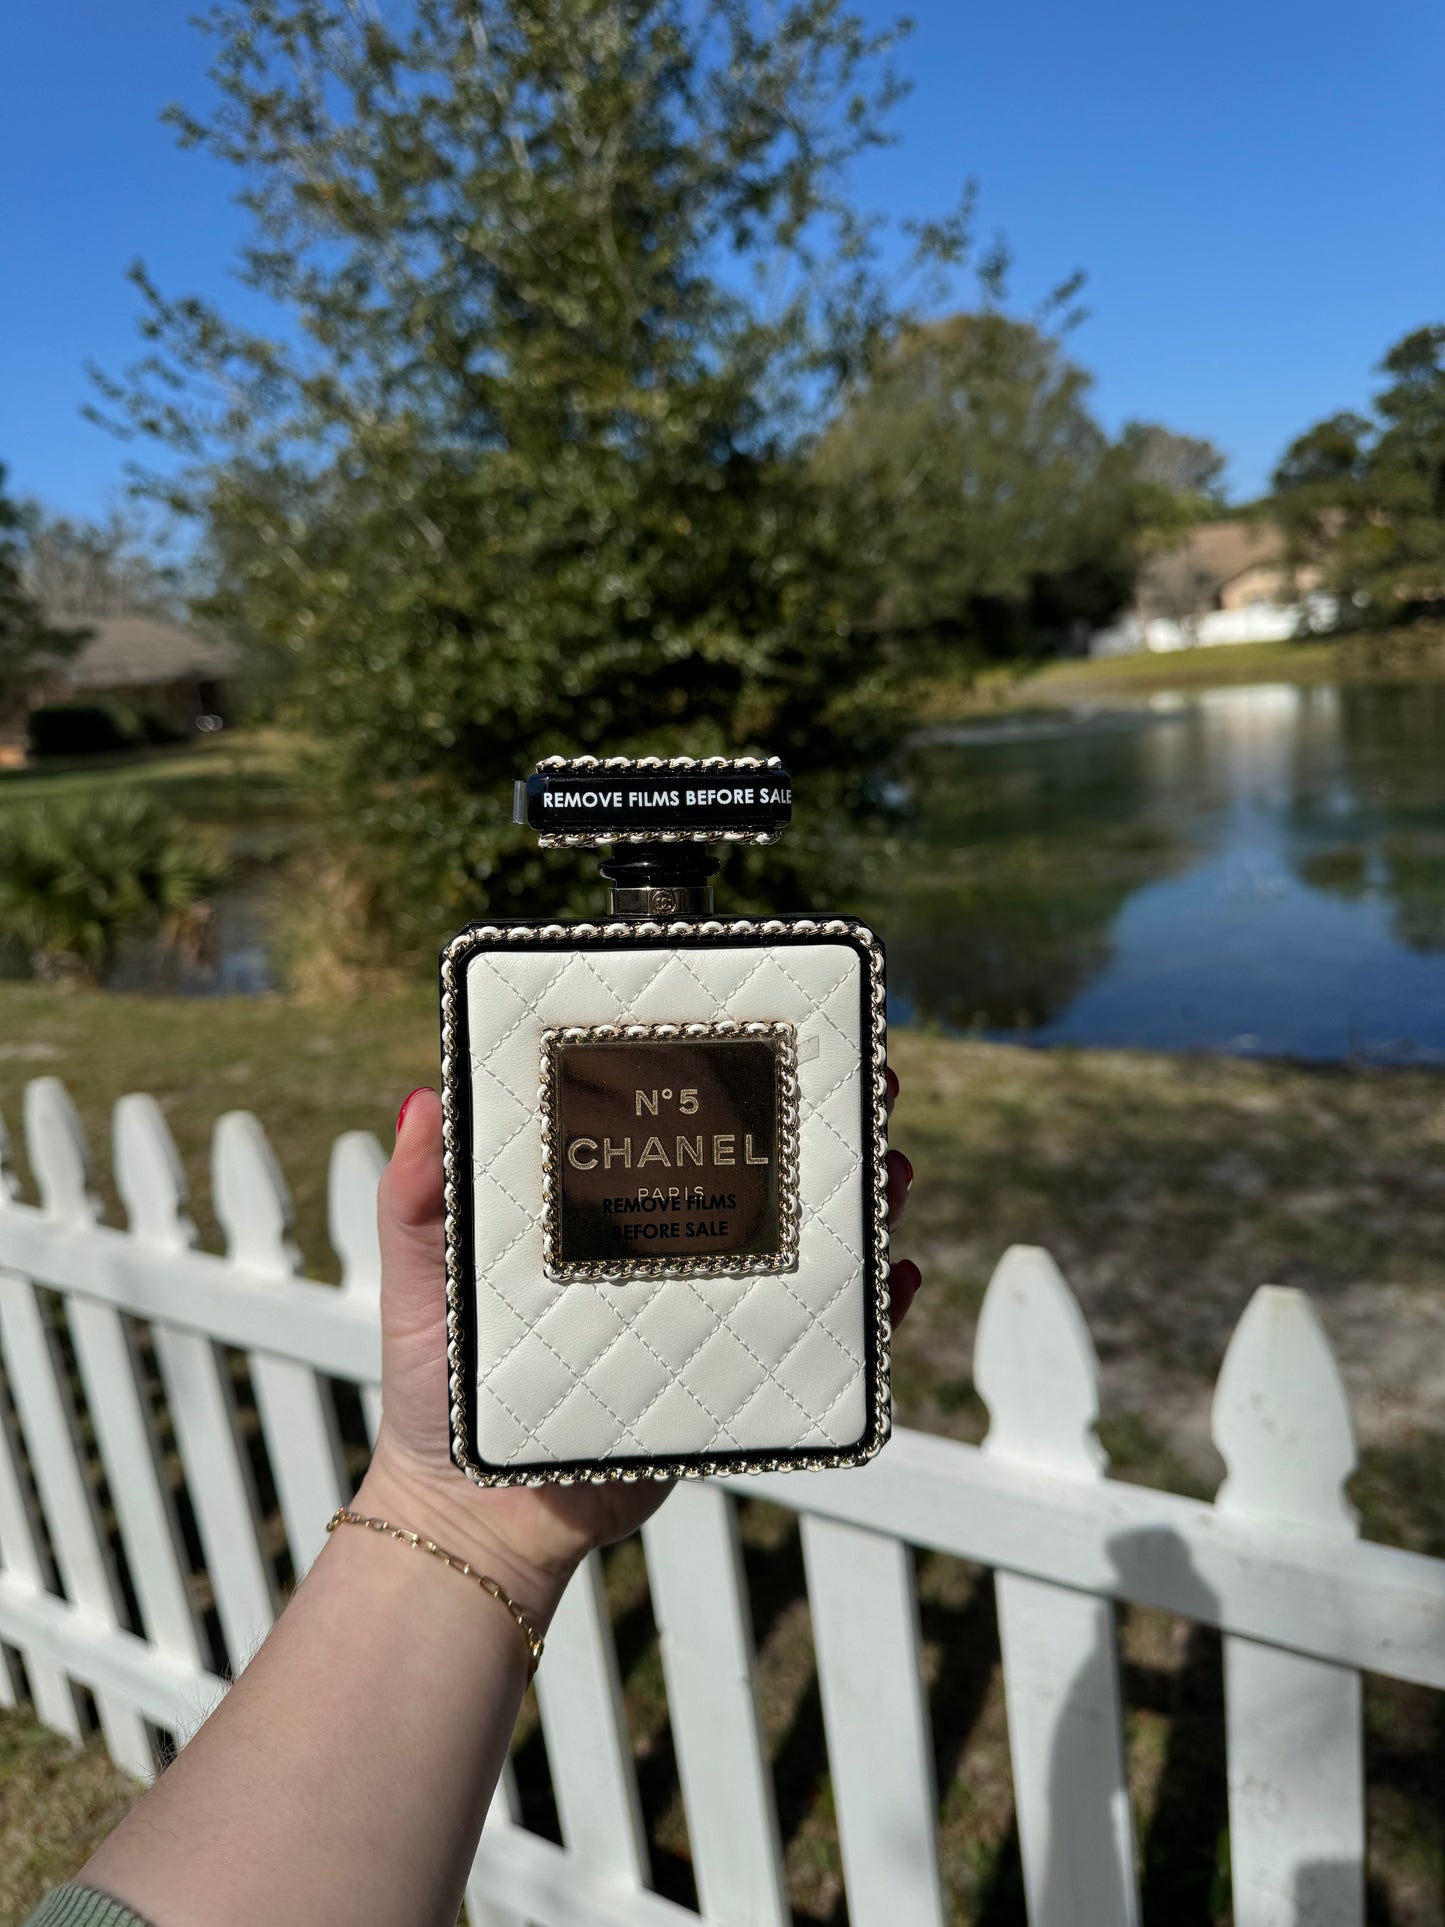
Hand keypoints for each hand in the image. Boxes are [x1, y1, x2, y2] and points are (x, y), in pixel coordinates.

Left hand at [356, 1073, 919, 1618]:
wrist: (477, 1514)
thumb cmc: (442, 1387)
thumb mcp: (416, 1279)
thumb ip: (414, 1198)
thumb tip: (421, 1102)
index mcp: (603, 1205)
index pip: (678, 1119)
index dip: (732, 1069)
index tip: (775, 1027)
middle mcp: (668, 1243)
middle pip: (762, 1168)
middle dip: (828, 1119)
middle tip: (873, 1083)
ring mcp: (708, 1308)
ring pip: (805, 1241)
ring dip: (863, 1199)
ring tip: (891, 1170)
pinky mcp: (734, 1377)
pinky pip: (822, 1342)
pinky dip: (872, 1313)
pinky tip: (895, 1281)